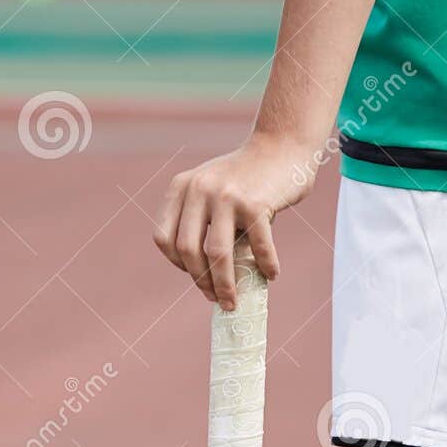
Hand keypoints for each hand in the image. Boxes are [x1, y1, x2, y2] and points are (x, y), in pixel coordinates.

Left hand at [153, 132, 315, 308]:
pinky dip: (265, 265)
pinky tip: (271, 273)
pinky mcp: (255, 202)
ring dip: (226, 285)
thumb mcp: (211, 188)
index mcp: (182, 187)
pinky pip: (257, 246)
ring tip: (234, 301)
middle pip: (188, 250)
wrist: (282, 145)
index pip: (164, 238)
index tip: (196, 276)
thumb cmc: (248, 178)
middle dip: (201, 282)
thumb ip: (201, 220)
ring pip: (217, 254)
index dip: (177, 264)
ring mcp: (226, 195)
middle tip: (217, 299)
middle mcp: (199, 189)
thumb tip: (205, 277)